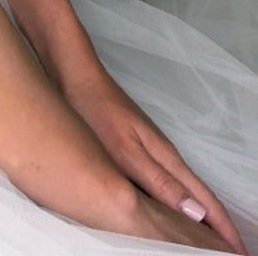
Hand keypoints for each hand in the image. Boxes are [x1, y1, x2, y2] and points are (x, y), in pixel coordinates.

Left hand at [65, 69, 245, 253]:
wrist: (77, 80)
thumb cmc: (98, 112)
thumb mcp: (126, 151)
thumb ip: (159, 182)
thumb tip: (197, 214)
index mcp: (167, 160)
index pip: (206, 201)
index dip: (225, 230)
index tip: (241, 254)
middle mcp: (165, 157)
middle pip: (201, 198)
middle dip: (219, 230)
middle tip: (231, 255)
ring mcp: (151, 152)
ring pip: (184, 192)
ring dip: (199, 219)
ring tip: (206, 244)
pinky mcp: (136, 150)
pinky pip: (166, 184)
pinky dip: (175, 204)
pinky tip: (168, 214)